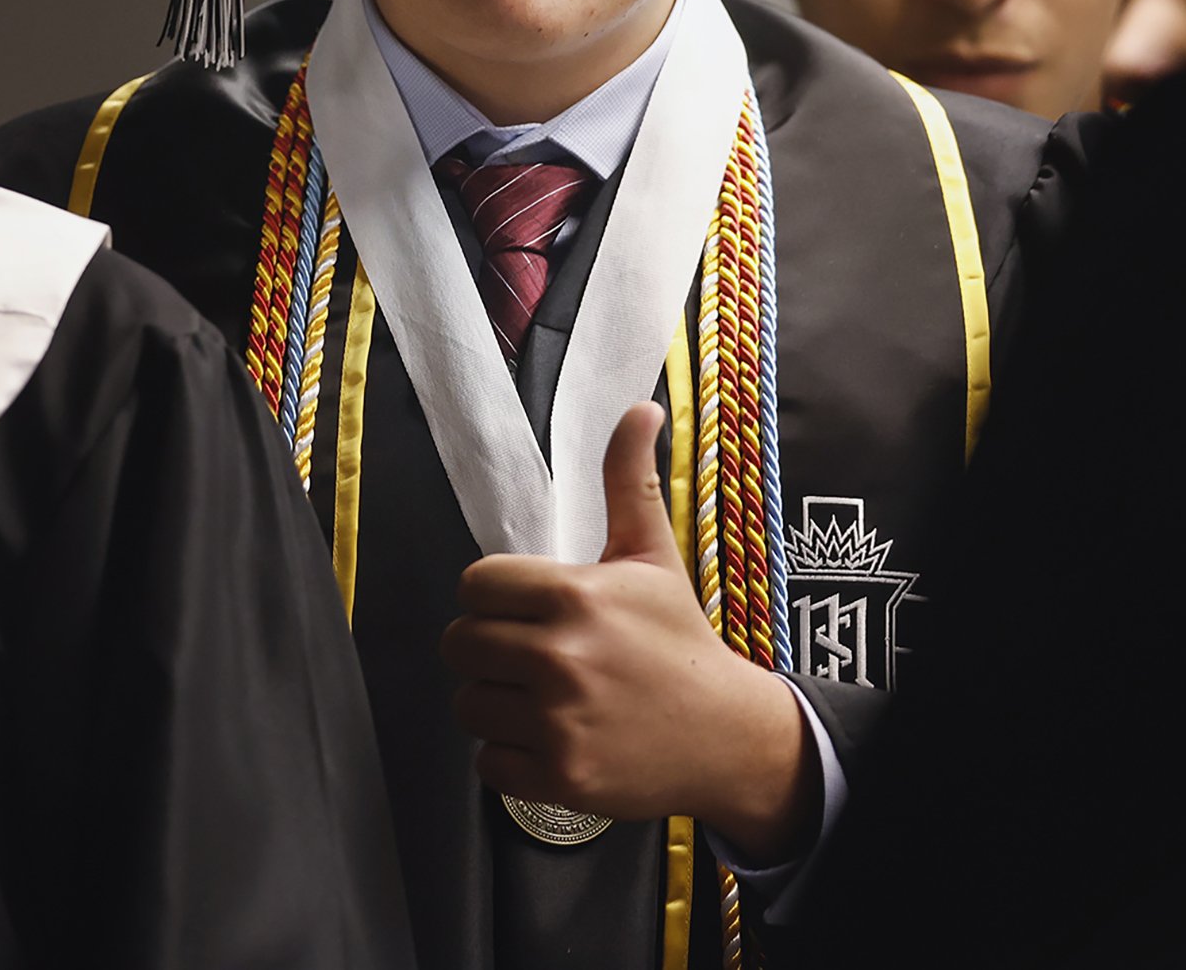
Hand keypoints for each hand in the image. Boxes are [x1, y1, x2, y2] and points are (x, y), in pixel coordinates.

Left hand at [441, 401, 818, 862]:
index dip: (494, 597)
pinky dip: (510, 756)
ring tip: (543, 697)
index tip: (525, 610)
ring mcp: (557, 723)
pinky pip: (487, 762)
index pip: (474, 586)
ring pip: (469, 703)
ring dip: (496, 702)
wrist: (725, 734)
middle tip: (531, 655)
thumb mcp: (653, 555)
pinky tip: (550, 738)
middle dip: (487, 648)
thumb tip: (639, 408)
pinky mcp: (558, 777)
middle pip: (460, 644)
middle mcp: (560, 658)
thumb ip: (629, 481)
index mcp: (574, 596)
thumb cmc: (680, 640)